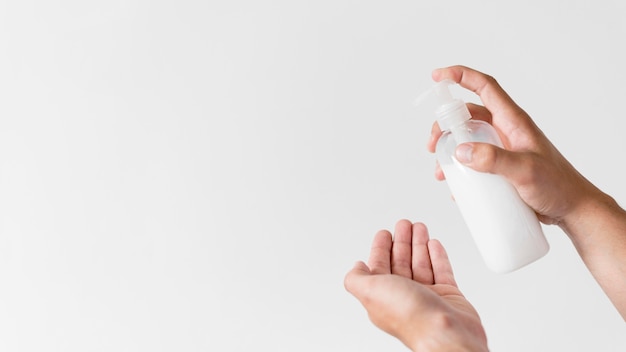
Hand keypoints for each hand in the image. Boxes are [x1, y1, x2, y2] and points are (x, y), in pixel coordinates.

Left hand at [344, 220, 487, 351]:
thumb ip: (356, 278)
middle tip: (404, 224)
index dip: (381, 248)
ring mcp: (427, 297)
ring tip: (420, 228)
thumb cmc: (411, 316)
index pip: (379, 266)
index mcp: (383, 296)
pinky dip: (437, 256)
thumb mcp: (370, 291)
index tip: (384, 233)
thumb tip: (355, 267)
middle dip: (402, 241)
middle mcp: (404, 297)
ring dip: (419, 244)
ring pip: (421, 264)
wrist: (446, 332)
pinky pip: (441, 272)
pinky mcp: (448, 297)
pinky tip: (434, 244)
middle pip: (401, 262)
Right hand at [426, 65, 602, 226]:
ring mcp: (502, 149)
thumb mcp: (525, 171)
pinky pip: (474, 162)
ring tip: (441, 171)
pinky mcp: (500, 168)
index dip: (460, 76)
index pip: (485, 87)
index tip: (437, 76)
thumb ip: (494, 159)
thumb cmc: (558, 186)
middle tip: (433, 146)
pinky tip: (456, 187)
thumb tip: (461, 151)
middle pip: (467, 116)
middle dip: (444, 125)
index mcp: (513, 122)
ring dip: (449, 151)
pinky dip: (460, 171)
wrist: (573, 210)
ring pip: (467, 140)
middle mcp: (505, 131)